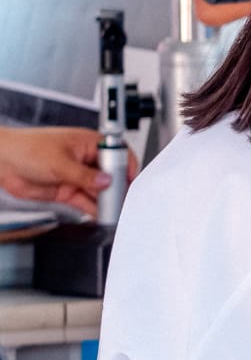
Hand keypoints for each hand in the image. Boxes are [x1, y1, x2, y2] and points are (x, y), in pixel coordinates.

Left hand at [0, 126, 135, 217]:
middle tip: (121, 202)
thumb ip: (85, 176)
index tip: (130, 183)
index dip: (126, 169)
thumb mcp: (59, 162)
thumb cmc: (25, 148)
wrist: (1, 162)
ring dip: (106, 202)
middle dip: (117, 189)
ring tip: (113, 212)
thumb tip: (107, 182)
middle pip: (111, 176)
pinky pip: (86, 202)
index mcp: (89, 143)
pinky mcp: (68, 191)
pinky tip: (100, 215)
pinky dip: (94, 210)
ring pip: (99, 191)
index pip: (118, 155)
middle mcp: (86, 160)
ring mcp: (78, 176)